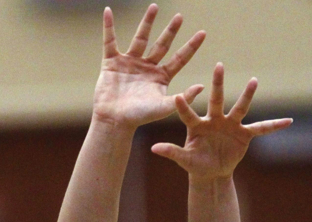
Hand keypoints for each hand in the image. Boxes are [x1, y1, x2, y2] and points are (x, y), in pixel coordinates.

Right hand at [92, 4, 205, 128]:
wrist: (114, 120)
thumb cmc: (139, 117)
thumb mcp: (164, 107)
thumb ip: (182, 97)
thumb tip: (202, 86)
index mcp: (161, 77)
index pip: (180, 58)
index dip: (191, 46)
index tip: (203, 33)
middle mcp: (147, 67)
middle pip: (162, 44)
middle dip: (171, 31)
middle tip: (180, 17)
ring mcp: (130, 63)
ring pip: (140, 38)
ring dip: (147, 22)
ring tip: (154, 7)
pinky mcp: (112, 62)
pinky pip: (110, 41)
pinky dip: (108, 26)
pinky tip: (108, 11)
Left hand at [151, 63, 291, 180]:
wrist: (211, 172)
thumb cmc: (195, 163)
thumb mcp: (184, 160)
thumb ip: (172, 152)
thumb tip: (153, 148)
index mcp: (197, 125)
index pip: (188, 114)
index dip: (184, 106)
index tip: (178, 96)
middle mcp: (214, 119)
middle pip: (216, 99)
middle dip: (217, 83)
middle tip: (218, 66)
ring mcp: (231, 124)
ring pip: (239, 107)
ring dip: (247, 95)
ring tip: (254, 80)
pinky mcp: (244, 134)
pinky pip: (261, 128)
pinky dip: (274, 126)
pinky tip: (288, 121)